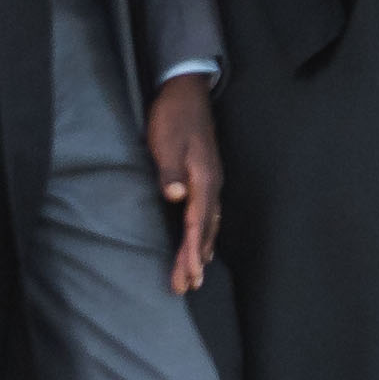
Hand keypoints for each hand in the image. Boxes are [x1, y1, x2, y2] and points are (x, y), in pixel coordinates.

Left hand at [145, 70, 223, 296]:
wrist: (186, 93)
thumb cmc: (174, 117)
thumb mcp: (167, 142)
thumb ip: (171, 171)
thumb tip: (176, 196)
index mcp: (203, 178)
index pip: (197, 222)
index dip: (193, 249)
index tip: (190, 273)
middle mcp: (211, 184)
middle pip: (205, 230)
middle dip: (195, 260)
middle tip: (185, 287)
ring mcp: (211, 182)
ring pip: (208, 225)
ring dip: (200, 251)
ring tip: (194, 276)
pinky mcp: (205, 179)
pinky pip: (208, 215)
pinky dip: (205, 235)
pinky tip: (203, 246)